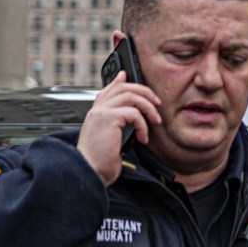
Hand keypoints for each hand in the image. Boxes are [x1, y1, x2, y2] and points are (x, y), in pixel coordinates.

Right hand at [77, 71, 160, 185]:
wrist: (90, 170)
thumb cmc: (100, 160)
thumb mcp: (113, 139)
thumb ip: (121, 124)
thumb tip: (133, 115)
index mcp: (97, 112)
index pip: (110, 89)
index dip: (121, 81)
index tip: (129, 76)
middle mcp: (97, 109)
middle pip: (124, 88)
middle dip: (145, 93)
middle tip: (157, 105)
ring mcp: (101, 111)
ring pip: (131, 96)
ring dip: (149, 108)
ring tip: (155, 122)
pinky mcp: (107, 118)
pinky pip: (134, 113)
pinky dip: (143, 125)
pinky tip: (143, 138)